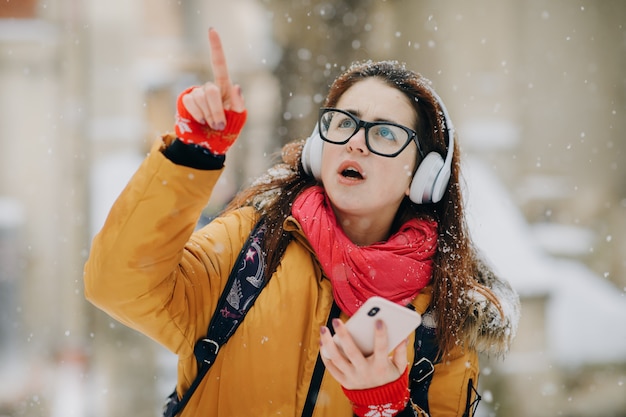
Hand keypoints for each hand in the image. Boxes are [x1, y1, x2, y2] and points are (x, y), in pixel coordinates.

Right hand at [175, 28, 246, 154]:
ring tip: (210, 125)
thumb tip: (236, 86)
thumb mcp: (238, 119)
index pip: (219, 65)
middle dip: (216, 110)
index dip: (215, 48)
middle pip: (211, 90)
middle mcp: (209, 88)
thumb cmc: (226, 133)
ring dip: (207, 115)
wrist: (208, 146)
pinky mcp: (185, 101)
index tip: (211, 30)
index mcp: (225, 89)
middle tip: (219, 125)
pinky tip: (200, 122)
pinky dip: (197, 115)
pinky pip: (190, 103)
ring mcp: (196, 94)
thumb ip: (238, 104)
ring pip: (200, 98)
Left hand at [319, 318, 407, 389]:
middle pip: (352, 352)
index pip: (382, 349)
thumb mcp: (399, 367)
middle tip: (337, 320)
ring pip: (337, 359)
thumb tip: (404, 335)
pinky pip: (331, 367)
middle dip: (344, 335)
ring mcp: (352, 377)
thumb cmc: (388, 377)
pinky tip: (322, 342)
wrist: (379, 400)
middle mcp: (365, 372)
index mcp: (381, 367)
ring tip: (324, 328)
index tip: (378, 319)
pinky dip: (325, 355)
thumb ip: (401, 351)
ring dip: (328, 343)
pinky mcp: (343, 381)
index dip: (381, 334)